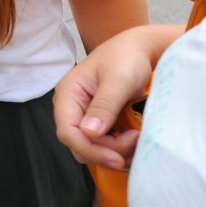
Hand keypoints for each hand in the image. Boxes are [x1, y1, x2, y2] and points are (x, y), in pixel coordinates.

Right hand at [52, 28, 156, 170]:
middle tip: (134, 140)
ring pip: (90, 147)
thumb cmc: (125, 57)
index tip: (117, 157)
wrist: (137, 49)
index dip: (90, 149)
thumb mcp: (118, 80)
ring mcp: (83, 115)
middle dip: (105, 151)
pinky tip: (133, 140)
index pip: (68, 132)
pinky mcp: (97, 121)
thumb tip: (90, 133)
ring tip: (137, 139)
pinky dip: (117, 148)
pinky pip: (101, 143)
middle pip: (79, 144)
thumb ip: (103, 106)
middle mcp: (71, 107)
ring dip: (113, 151)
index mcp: (68, 94)